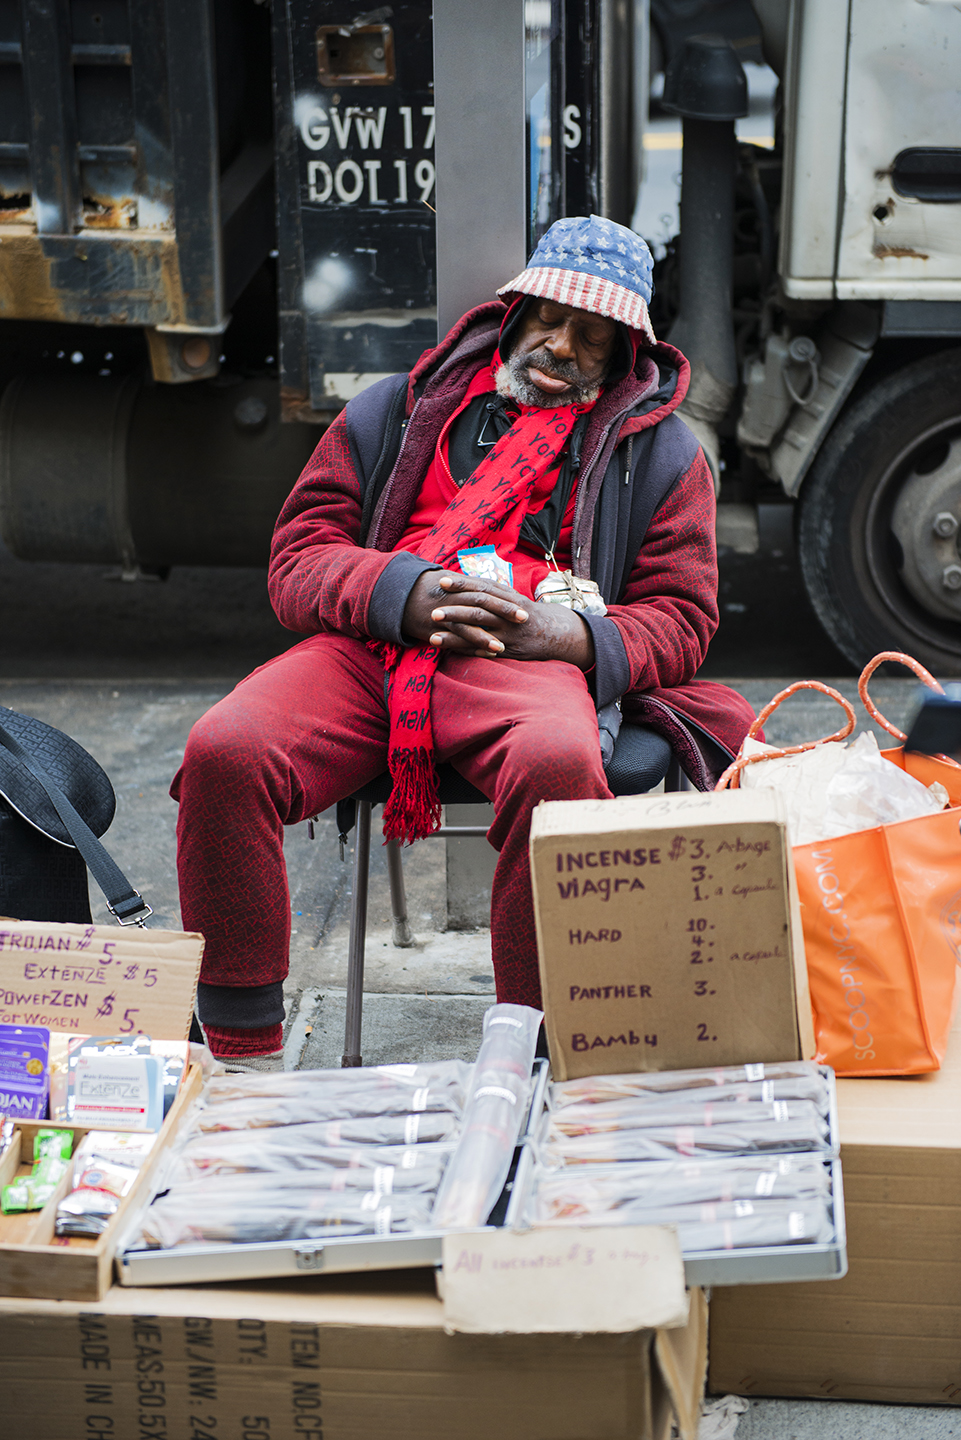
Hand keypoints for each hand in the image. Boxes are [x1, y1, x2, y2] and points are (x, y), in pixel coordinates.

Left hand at [403, 571, 594, 668]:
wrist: (555, 634)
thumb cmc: (527, 613)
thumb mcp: (512, 598)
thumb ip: (491, 591)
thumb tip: (464, 581)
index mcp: (508, 597)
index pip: (483, 587)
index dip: (462, 583)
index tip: (442, 581)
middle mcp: (508, 614)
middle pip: (479, 610)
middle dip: (455, 611)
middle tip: (432, 611)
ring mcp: (508, 634)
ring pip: (479, 632)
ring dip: (455, 634)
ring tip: (432, 635)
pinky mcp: (507, 650)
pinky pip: (482, 651)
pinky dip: (464, 650)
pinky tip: (447, 651)